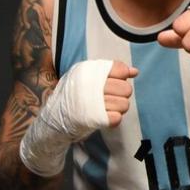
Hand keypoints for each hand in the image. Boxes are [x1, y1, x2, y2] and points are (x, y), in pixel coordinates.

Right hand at [20, 58, 136, 176]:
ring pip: (124, 104)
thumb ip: (110, 70)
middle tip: (110, 98)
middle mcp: (90, 84)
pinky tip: (105, 117)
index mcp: (88, 70)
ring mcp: (92, 102)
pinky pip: (117, 118)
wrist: (54, 120)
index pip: (119, 69)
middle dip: (122, 95)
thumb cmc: (73, 96)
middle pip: (126, 88)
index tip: (115, 82)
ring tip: (107, 109)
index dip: (121, 77)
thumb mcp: (86, 76)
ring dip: (118, 109)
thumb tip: (134, 71)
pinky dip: (113, 119)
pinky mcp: (93, 118)